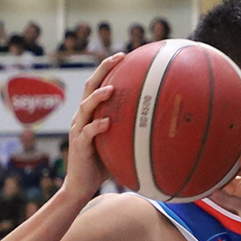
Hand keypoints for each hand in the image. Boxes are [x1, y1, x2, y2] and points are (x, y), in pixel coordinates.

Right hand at [60, 54, 123, 202]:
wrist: (82, 185)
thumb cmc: (103, 164)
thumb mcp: (119, 143)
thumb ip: (132, 131)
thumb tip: (162, 125)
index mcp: (91, 114)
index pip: (98, 85)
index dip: (108, 69)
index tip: (124, 55)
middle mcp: (83, 117)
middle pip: (90, 87)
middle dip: (103, 70)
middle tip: (118, 58)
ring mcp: (79, 129)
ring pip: (85, 107)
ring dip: (97, 97)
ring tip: (111, 90)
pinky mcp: (79, 145)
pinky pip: (88, 133)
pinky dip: (97, 126)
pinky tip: (107, 123)